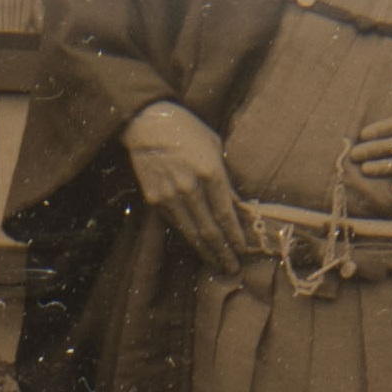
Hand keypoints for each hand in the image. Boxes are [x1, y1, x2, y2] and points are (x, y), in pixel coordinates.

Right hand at [122, 99, 249, 276]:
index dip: (235, 236)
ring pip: (191, 232)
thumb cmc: (186, 129)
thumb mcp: (214, 147)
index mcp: (210, 172)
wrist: (147, 123)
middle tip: (233, 268)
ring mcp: (170, 195)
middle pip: (210, 229)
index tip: (244, 250)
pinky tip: (197, 246)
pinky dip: (188, 237)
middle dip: (223, 252)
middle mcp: (190, 187)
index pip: (226, 214)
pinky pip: (175, 223)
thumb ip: (225, 177)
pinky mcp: (154, 198)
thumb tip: (236, 204)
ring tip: (217, 264)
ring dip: (206, 251)